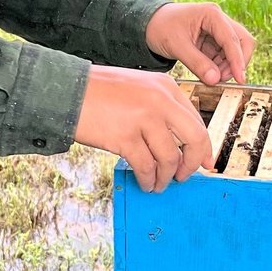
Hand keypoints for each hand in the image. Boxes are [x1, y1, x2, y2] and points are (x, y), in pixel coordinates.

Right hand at [74, 66, 212, 191]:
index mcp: (165, 86)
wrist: (68, 89)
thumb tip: (178, 143)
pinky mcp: (125, 136)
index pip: (196, 120)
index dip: (202, 146)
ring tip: (156, 184)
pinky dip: (147, 180)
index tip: (204, 162)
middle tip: (183, 176)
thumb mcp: (138, 88)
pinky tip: (144, 182)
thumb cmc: (100, 91)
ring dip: (165, 177)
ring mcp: (144, 118)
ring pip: (169, 158)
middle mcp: (160, 100)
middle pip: (194, 138)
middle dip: (192, 164)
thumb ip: (160, 108)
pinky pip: (146, 167)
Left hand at [144, 2, 254, 85]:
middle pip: (242, 41)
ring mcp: (217, 30)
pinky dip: (220, 67)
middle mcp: (219, 20)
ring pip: (235, 50)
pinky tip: (209, 74)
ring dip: (228, 67)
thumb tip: (216, 80)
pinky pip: (224, 56)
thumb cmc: (161, 27)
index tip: (240, 79)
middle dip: (237, 62)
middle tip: (223, 79)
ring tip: (211, 78)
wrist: (148, 24)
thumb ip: (196, 63)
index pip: (232, 39)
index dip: (237, 60)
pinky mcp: (213, 41)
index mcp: (211, 14)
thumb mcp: (176, 45)